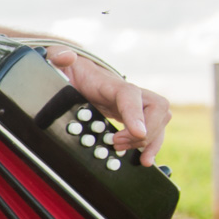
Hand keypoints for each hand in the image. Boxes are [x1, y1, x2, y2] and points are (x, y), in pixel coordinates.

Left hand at [45, 46, 170, 165]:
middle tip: (117, 143)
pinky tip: (144, 160)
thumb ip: (59, 58)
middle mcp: (129, 93)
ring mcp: (136, 105)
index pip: (130, 95)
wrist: (75, 74)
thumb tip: (65, 57)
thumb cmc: (68, 70)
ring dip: (150, 141)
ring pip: (160, 120)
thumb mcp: (58, 61)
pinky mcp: (134, 117)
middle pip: (156, 108)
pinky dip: (152, 146)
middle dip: (145, 130)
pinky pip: (154, 131)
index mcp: (110, 82)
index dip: (135, 114)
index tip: (137, 133)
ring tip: (126, 152)